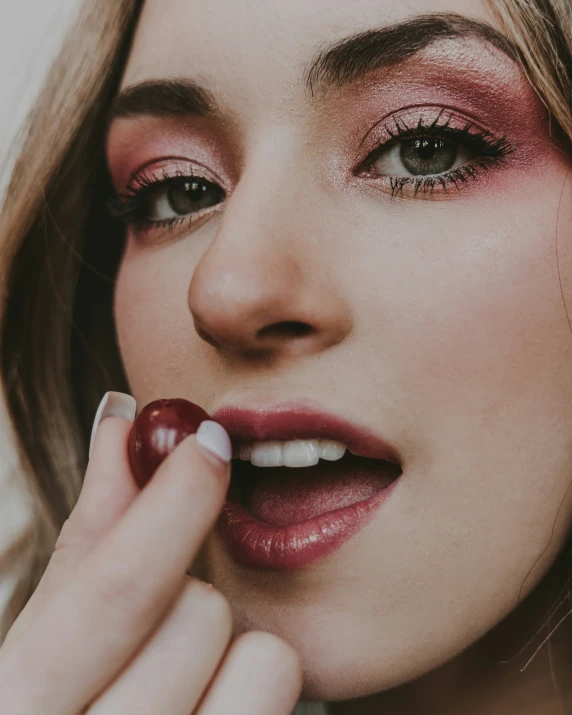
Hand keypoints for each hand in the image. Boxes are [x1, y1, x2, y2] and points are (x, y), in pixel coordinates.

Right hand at [0, 408, 301, 713]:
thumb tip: (120, 421)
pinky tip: (214, 707)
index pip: (116, 588)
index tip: (210, 440)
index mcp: (21, 706)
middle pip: (202, 614)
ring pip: (264, 657)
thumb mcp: (46, 642)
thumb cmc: (59, 711)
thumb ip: (87, 536)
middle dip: (195, 593)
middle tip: (166, 624)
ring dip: (235, 648)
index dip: (172, 500)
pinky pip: (282, 696)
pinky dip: (259, 687)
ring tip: (191, 679)